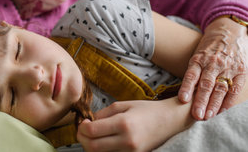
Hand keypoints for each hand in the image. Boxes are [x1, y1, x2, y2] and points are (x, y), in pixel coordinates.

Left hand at [77, 99, 191, 151]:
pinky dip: (102, 151)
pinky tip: (103, 141)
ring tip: (93, 135)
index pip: (92, 131)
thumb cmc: (146, 110)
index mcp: (123, 124)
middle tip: (83, 130)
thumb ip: (103, 113)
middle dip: (82, 138)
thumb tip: (87, 121)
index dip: (82, 127)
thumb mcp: (123, 105)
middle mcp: (127, 141)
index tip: (83, 121)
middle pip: (92, 147)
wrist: (169, 121)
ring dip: (91, 145)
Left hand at [178, 16, 247, 119]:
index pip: (192, 74)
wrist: (229, 30)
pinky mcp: (241, 71)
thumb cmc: (209, 46)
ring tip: (207, 116)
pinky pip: (235, 88)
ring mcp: (228, 67)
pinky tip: (222, 110)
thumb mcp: (197, 53)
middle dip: (200, 101)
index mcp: (199, 58)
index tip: (183, 99)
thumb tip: (182, 89)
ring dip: (213, 104)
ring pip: (220, 88)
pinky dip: (228, 101)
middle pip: (206, 84)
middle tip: (196, 115)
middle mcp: (213, 63)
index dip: (187, 87)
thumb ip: (193, 69)